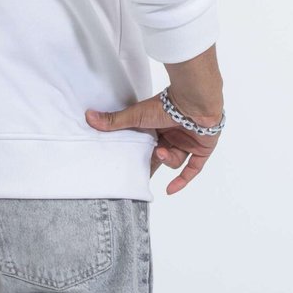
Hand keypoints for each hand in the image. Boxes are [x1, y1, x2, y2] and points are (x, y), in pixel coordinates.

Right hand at [86, 90, 223, 195]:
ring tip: (162, 152)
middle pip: (161, 157)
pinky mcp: (202, 149)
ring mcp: (189, 142)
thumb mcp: (137, 115)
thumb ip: (114, 120)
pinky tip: (170, 190)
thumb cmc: (166, 104)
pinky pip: (194, 169)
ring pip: (176, 161)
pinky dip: (183, 180)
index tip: (130, 170)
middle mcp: (174, 135)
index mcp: (159, 126)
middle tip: (141, 173)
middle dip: (153, 163)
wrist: (194, 101)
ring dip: (168, 160)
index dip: (140, 158)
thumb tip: (89, 117)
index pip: (148, 147)